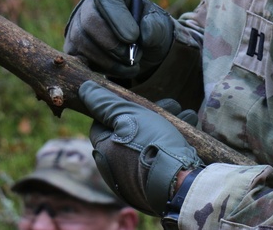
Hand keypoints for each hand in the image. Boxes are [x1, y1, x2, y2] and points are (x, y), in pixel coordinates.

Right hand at [64, 0, 174, 78]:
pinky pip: (81, 60)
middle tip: (132, 56)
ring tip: (131, 64)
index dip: (118, 19)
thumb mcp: (158, 23)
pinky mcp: (73, 48)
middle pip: (90, 23)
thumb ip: (155, 26)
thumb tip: (144, 35)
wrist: (138, 45)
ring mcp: (77, 27)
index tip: (134, 37)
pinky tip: (120, 69)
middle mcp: (89, 6)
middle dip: (113, 45)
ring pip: (84, 45)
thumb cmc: (147, 28)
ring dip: (110, 61)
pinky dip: (102, 69)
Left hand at [79, 80, 203, 215]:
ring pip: (149, 142)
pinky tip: (187, 128)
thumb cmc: (150, 144)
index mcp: (104, 151)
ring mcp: (135, 179)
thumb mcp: (129, 115)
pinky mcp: (155, 184)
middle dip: (149, 114)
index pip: (102, 123)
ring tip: (184, 113)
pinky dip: (172, 141)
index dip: (117, 108)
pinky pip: (160, 156)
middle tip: (169, 104)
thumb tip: (85, 89)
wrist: (179, 183)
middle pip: (129, 131)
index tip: (135, 99)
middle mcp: (115, 168)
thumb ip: (106, 103)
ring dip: (166, 124)